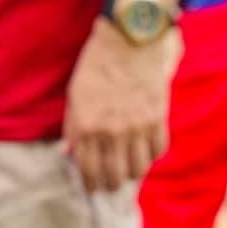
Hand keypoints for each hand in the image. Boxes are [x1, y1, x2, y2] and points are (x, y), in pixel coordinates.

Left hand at [62, 21, 181, 191]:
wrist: (128, 39)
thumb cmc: (96, 64)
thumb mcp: (75, 94)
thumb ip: (73, 127)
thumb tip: (68, 154)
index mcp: (87, 125)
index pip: (88, 169)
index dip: (89, 183)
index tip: (91, 188)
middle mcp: (113, 132)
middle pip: (114, 176)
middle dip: (110, 185)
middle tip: (109, 184)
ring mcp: (138, 127)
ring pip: (138, 169)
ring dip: (132, 173)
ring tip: (127, 169)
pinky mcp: (158, 118)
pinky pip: (158, 151)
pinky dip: (151, 155)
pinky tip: (144, 150)